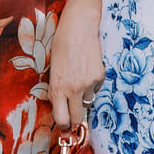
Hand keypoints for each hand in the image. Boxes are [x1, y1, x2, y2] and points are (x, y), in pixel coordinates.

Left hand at [48, 0, 104, 129]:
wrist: (79, 26)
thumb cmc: (62, 44)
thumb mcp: (53, 69)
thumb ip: (56, 88)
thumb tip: (59, 105)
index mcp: (57, 87)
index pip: (61, 119)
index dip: (63, 125)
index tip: (65, 126)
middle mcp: (73, 88)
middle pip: (76, 118)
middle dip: (75, 118)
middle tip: (73, 115)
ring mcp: (88, 83)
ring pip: (88, 101)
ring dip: (84, 96)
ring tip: (80, 78)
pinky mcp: (100, 76)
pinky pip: (96, 89)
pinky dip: (93, 84)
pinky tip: (88, 69)